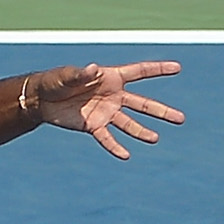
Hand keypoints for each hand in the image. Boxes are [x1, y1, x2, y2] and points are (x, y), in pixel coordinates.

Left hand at [27, 61, 184, 157]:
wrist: (41, 100)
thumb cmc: (55, 81)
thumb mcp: (66, 75)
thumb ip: (80, 73)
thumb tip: (93, 69)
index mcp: (111, 78)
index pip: (139, 72)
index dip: (158, 69)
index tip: (177, 68)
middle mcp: (113, 96)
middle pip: (143, 104)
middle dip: (161, 112)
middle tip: (181, 119)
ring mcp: (106, 112)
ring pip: (129, 124)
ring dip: (142, 132)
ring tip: (155, 139)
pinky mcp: (94, 126)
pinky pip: (108, 139)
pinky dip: (115, 147)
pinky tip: (125, 155)